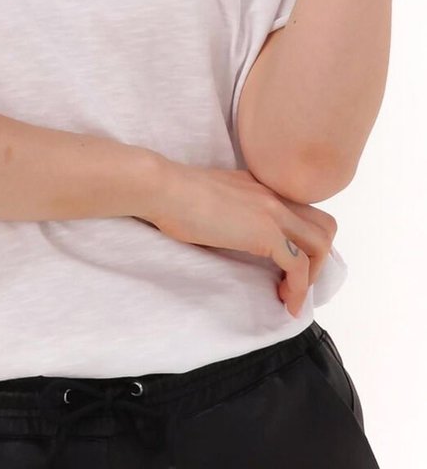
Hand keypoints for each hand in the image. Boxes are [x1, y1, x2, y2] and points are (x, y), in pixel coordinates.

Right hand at [136, 160, 337, 317]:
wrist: (164, 188)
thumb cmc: (174, 194)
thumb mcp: (216, 196)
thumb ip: (235, 209)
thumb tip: (233, 231)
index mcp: (262, 186)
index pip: (304, 211)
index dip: (305, 242)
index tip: (289, 266)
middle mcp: (274, 196)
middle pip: (324, 226)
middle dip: (317, 258)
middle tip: (294, 280)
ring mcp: (273, 213)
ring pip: (320, 245)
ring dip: (312, 275)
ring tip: (289, 293)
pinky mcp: (265, 234)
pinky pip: (298, 267)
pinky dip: (298, 290)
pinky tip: (285, 302)